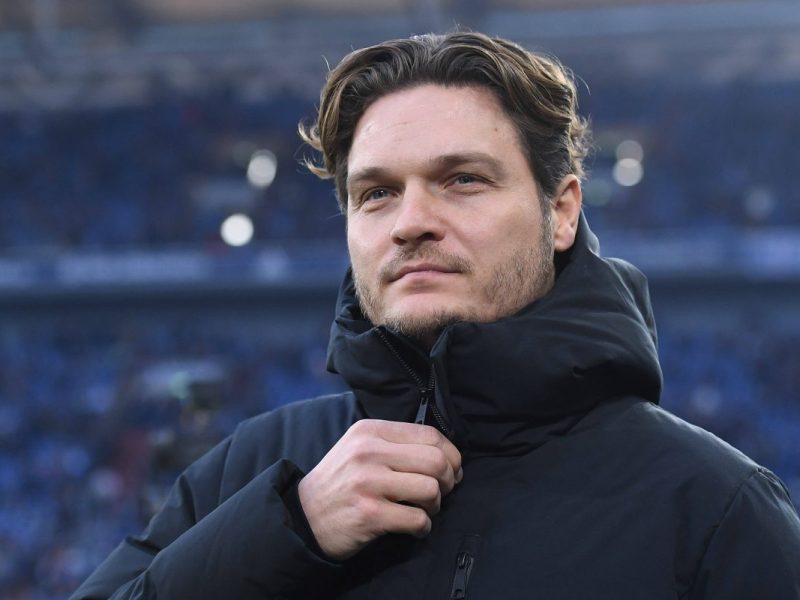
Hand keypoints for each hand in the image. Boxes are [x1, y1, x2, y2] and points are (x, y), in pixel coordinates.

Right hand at [297, 419, 461, 560]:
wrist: (303, 516)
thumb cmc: (340, 482)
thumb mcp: (360, 448)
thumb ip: (396, 444)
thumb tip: (446, 455)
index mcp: (370, 431)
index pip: (429, 434)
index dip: (451, 454)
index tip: (451, 470)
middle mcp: (368, 452)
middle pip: (436, 460)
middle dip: (448, 480)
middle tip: (441, 493)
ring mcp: (368, 483)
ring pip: (431, 490)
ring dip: (435, 505)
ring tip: (423, 510)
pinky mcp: (369, 514)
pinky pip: (418, 520)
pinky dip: (423, 528)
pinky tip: (414, 528)